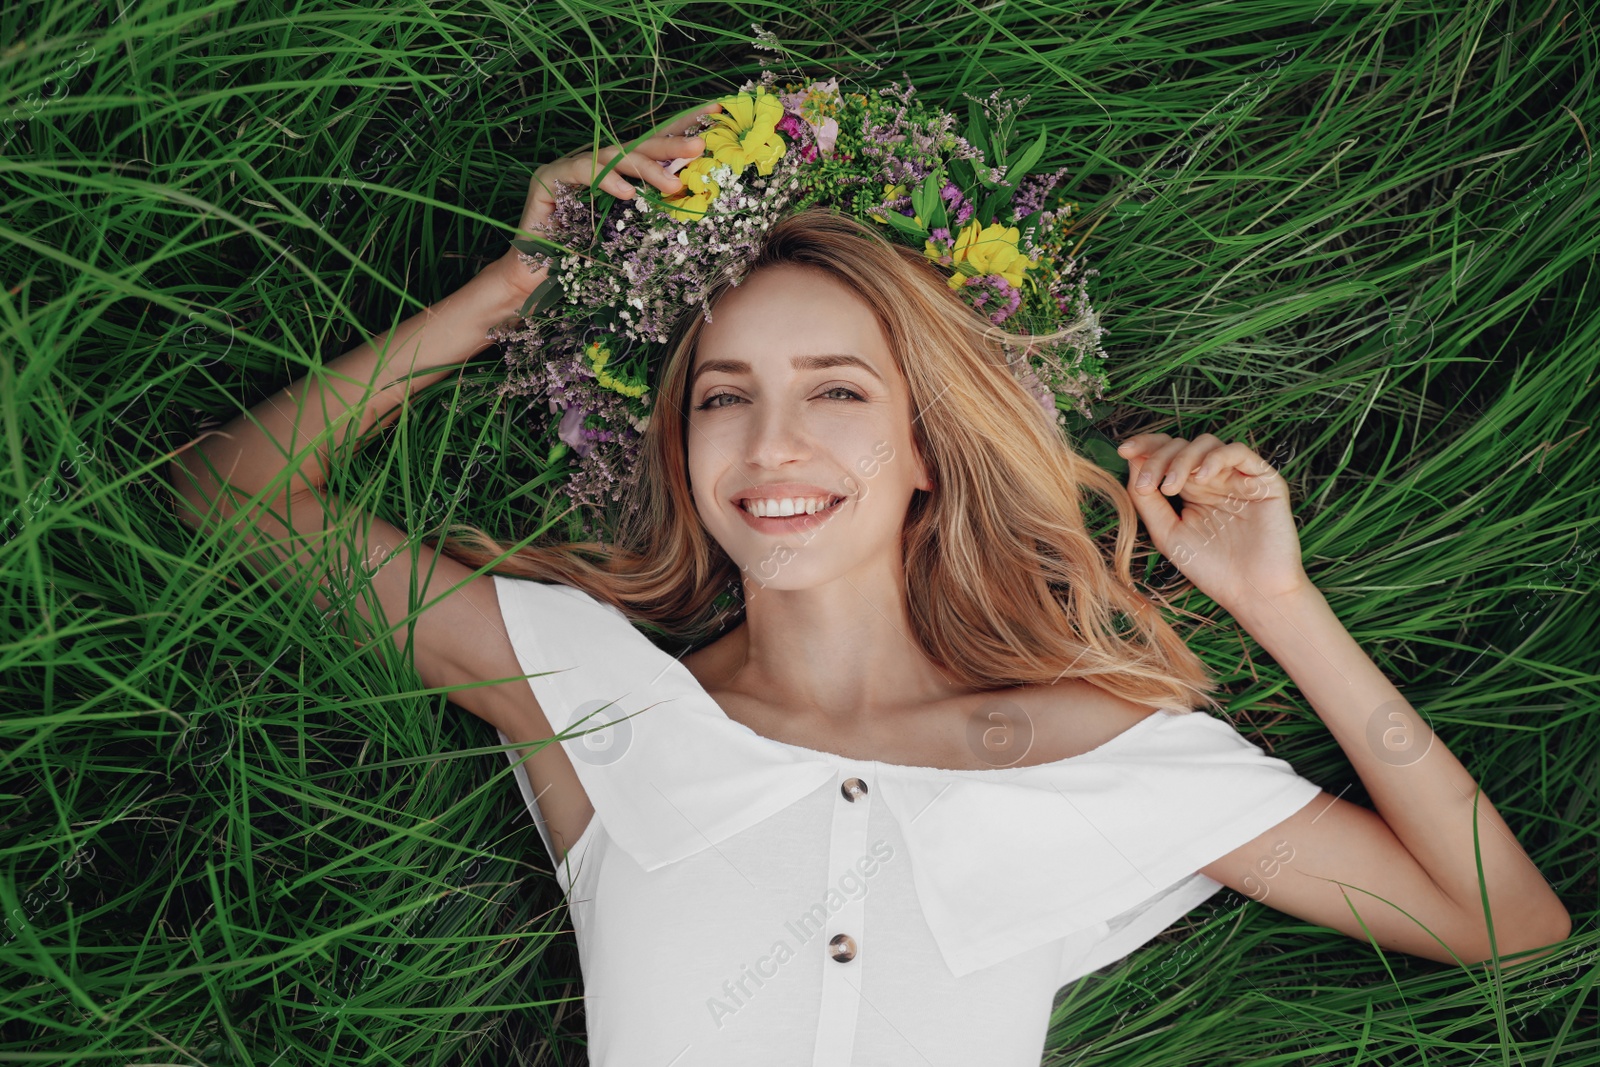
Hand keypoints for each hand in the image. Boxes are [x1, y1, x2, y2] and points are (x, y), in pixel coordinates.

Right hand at [486, 100, 723, 301]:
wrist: (538, 279)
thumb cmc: (585, 260)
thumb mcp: (630, 235)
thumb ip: (654, 212)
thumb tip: (695, 197)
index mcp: (618, 172)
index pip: (653, 146)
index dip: (681, 129)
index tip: (715, 114)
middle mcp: (596, 163)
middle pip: (637, 146)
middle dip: (670, 146)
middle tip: (700, 148)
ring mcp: (571, 167)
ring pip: (613, 156)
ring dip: (645, 168)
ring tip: (672, 187)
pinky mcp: (549, 178)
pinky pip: (580, 171)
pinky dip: (605, 180)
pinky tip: (626, 193)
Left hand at [1117, 433, 1310, 610]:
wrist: (1251, 592)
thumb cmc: (1210, 568)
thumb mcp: (1167, 533)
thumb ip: (1147, 500)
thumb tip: (1131, 462)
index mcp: (1190, 490)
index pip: (1166, 454)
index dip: (1145, 447)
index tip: (1123, 451)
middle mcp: (1213, 479)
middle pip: (1182, 445)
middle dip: (1158, 458)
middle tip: (1147, 484)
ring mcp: (1238, 477)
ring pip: (1207, 444)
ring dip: (1182, 459)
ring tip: (1170, 488)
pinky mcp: (1264, 480)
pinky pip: (1239, 452)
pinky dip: (1216, 459)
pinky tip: (1201, 479)